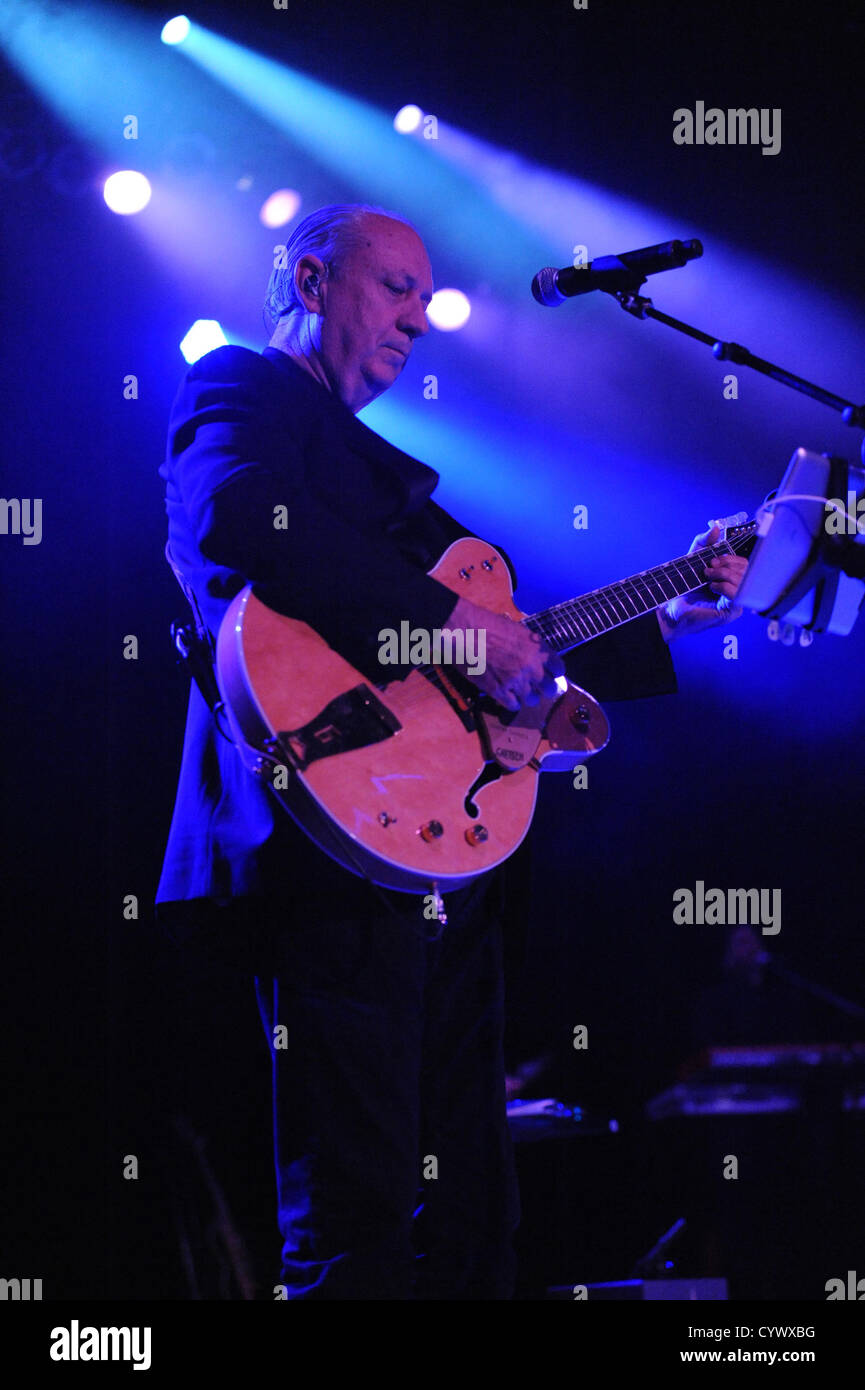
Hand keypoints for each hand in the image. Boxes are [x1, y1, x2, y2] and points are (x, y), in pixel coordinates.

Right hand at [447, 596, 564, 710]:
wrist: (465, 631)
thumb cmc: (488, 624)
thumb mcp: (518, 630)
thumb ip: (530, 647)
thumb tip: (535, 659)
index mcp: (539, 649)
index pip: (559, 669)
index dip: (554, 673)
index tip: (550, 674)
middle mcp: (532, 667)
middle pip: (549, 689)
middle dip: (543, 688)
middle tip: (536, 687)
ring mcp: (516, 681)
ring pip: (532, 700)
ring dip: (527, 696)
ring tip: (519, 691)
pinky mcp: (499, 691)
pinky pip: (513, 705)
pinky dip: (512, 703)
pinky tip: (507, 697)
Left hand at [660, 523, 748, 638]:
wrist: (672, 609)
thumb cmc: (683, 587)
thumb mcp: (694, 558)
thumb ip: (704, 542)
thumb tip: (716, 528)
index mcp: (733, 578)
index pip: (745, 564)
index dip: (731, 558)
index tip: (713, 560)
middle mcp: (739, 590)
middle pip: (746, 571)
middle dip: (726, 566)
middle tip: (708, 568)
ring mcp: (737, 603)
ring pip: (743, 581)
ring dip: (723, 575)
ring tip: (707, 577)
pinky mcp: (731, 612)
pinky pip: (737, 594)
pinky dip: (723, 587)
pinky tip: (712, 588)